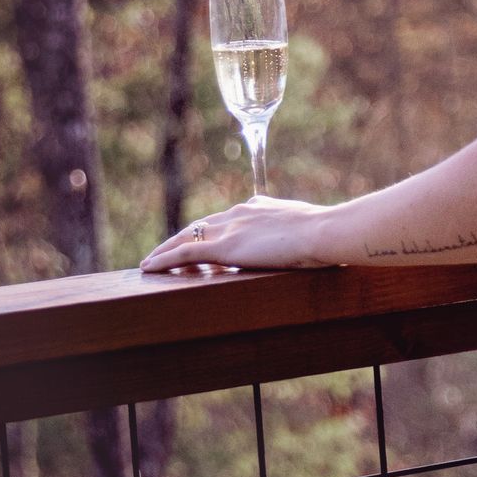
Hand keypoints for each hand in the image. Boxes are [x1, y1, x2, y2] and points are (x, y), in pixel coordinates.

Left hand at [141, 196, 338, 275]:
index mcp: (258, 208)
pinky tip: (148, 268)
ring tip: (149, 262)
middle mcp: (239, 213)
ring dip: (165, 250)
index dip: (211, 230)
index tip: (203, 239)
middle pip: (201, 225)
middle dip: (182, 238)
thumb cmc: (328, 237)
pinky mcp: (224, 247)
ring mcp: (230, 229)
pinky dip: (164, 259)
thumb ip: (299, 236)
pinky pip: (184, 252)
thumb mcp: (311, 233)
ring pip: (186, 237)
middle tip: (165, 252)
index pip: (226, 220)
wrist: (326, 232)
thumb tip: (309, 247)